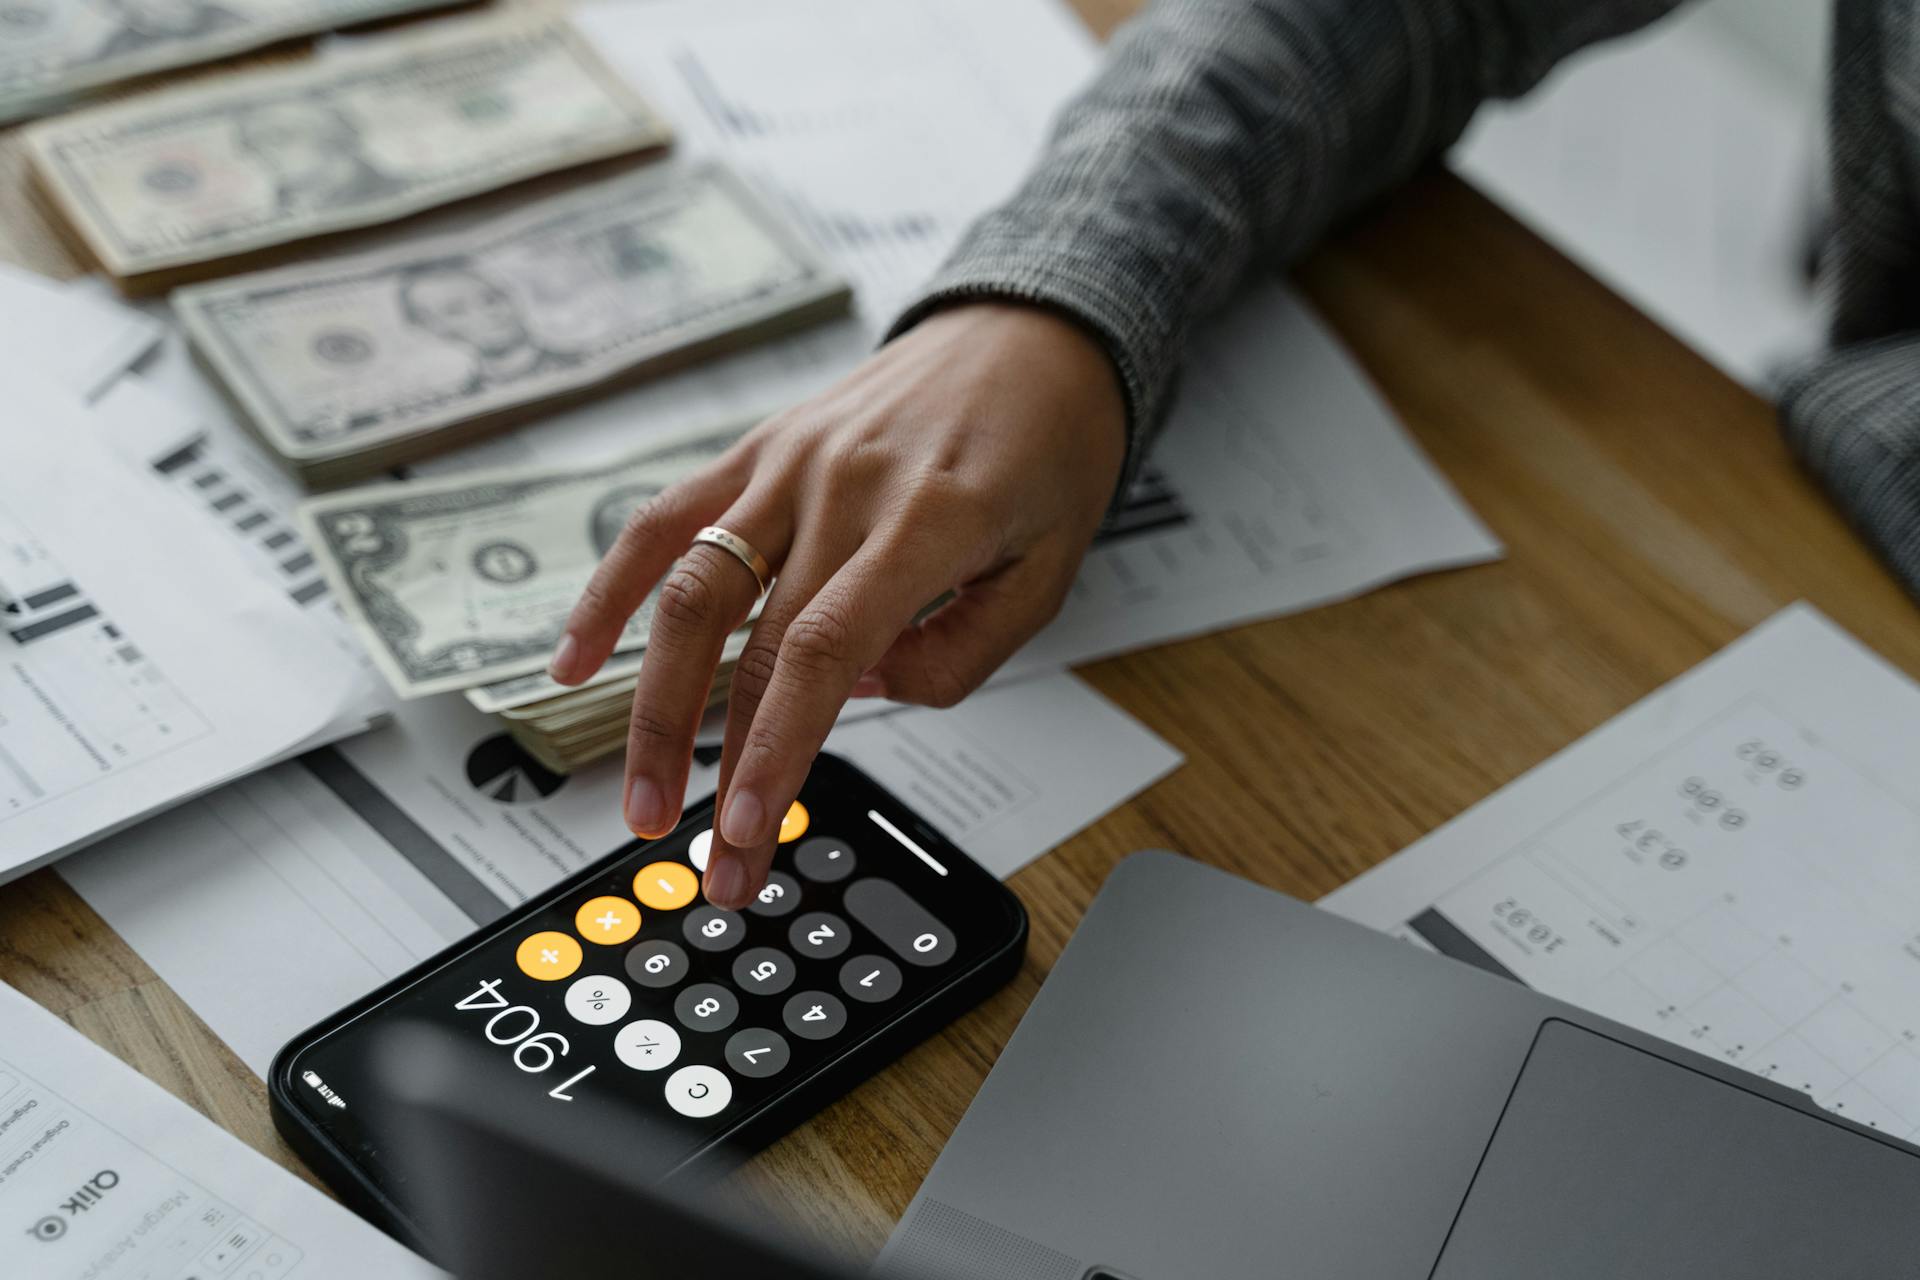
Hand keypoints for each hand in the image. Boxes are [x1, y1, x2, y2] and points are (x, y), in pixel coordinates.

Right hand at [551, 302, 1126, 907]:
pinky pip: (665, 520)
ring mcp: (789, 462)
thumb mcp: (1046, 572)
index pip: (821, 652)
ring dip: (653, 705)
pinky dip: (610, 590)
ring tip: (637, 795)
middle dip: (718, 769)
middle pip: (748, 642)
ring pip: (688, 590)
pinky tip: (575, 661)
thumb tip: (854, 694)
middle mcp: (842, 485)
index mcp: (926, 520)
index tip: (747, 831)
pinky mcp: (757, 450)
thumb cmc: (1046, 451)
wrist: (1027, 334)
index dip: (775, 749)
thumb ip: (957, 654)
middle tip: (703, 861)